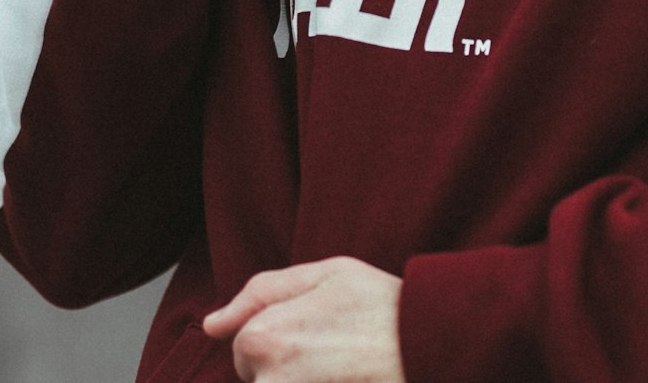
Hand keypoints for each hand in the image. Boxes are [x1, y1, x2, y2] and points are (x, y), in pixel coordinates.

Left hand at [203, 256, 404, 382]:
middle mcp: (270, 382)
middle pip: (258, 379)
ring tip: (342, 372)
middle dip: (287, 370)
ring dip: (303, 380)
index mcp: (265, 337)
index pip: (244, 348)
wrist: (435, 348)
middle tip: (335, 355)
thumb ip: (261, 291)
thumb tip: (212, 324)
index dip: (281, 336)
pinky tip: (346, 378)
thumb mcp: (327, 274)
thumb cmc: (384, 308)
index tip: (318, 334)